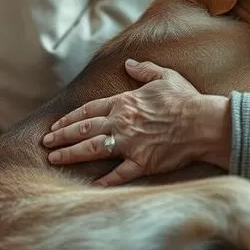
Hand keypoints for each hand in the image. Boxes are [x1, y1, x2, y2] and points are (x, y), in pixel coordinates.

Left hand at [42, 59, 231, 185]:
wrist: (203, 123)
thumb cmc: (186, 99)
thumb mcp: (165, 76)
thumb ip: (144, 70)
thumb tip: (129, 63)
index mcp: (125, 102)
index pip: (88, 110)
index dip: (70, 118)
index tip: (56, 125)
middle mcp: (121, 122)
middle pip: (84, 129)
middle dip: (61, 136)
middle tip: (46, 143)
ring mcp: (130, 144)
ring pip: (91, 150)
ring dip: (70, 154)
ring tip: (55, 159)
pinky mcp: (142, 162)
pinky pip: (118, 174)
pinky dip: (103, 182)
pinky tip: (90, 187)